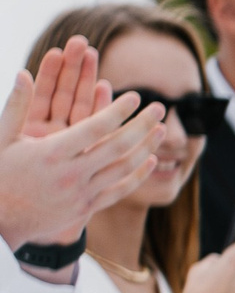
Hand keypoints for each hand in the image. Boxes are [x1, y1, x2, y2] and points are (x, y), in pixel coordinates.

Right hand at [0, 39, 164, 248]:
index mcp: (51, 152)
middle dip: (142, 125)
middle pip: (117, 146)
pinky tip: (151, 160)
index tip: (136, 96)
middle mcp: (71, 173)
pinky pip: (120, 191)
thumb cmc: (1, 173)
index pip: (94, 127)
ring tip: (162, 130)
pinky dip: (138, 176)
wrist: (0, 219)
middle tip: (160, 107)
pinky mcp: (87, 207)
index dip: (118, 110)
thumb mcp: (3, 138)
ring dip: (146, 147)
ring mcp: (82, 192)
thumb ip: (17, 106)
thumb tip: (24, 72)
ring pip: (124, 168)